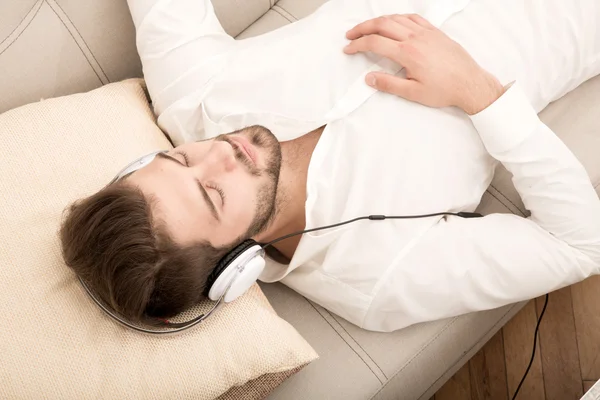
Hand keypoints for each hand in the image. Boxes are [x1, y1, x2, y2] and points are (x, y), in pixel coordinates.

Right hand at [343, 14, 504, 114]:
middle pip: (382, 24)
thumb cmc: (444, 90)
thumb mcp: (413, 93)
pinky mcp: (435, 32)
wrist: (470, 83)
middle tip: (351, 35)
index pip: (375, 43)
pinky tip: (393, 22)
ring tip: (367, 28)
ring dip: (378, 21)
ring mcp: (426, 32)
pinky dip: (398, 17)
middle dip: (363, 28)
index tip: (348, 49)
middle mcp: (415, 38)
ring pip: (396, 18)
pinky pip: (412, 18)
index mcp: (408, 53)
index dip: (358, 45)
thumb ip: (388, 84)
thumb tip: (369, 78)